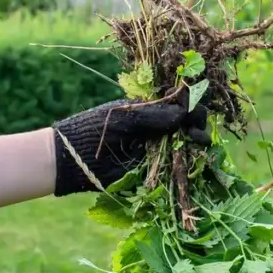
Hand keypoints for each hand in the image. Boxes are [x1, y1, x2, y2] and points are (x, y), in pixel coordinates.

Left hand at [51, 99, 208, 195]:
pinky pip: (178, 166)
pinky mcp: (156, 171)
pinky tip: (195, 155)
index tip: (195, 104)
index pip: (179, 103)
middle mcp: (158, 129)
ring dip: (198, 140)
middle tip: (196, 125)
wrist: (75, 159)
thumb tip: (184, 112)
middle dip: (197, 121)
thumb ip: (154, 115)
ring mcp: (158, 150)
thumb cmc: (96, 130)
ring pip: (188, 144)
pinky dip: (190, 161)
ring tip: (197, 139)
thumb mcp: (126, 117)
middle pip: (188, 123)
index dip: (191, 102)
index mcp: (151, 111)